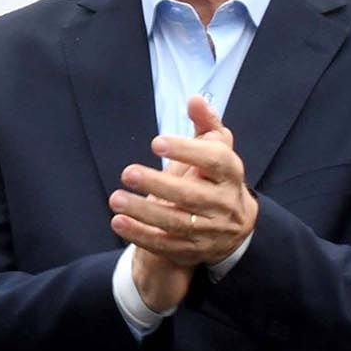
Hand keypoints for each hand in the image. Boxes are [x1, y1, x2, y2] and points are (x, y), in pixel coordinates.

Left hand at [112, 96, 258, 271]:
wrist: (234, 228)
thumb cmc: (216, 178)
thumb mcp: (217, 150)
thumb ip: (206, 124)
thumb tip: (194, 99)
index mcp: (231, 174)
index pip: (215, 160)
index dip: (187, 150)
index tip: (156, 143)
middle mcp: (224, 204)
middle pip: (192, 196)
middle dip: (158, 184)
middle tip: (127, 173)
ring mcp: (210, 231)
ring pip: (176, 222)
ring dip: (143, 212)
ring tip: (116, 199)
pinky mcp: (193, 251)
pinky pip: (165, 244)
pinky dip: (140, 235)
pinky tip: (118, 222)